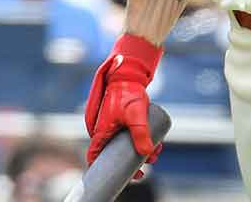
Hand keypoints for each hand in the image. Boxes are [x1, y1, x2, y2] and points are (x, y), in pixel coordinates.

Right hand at [84, 34, 162, 178]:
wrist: (129, 74)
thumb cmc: (129, 92)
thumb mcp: (136, 114)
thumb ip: (141, 133)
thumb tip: (147, 154)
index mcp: (101, 130)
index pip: (95, 155)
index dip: (103, 168)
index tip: (120, 176)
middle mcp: (104, 130)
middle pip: (114, 154)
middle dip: (130, 162)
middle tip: (145, 169)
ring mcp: (113, 125)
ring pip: (124, 145)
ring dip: (139, 151)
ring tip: (156, 152)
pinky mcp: (122, 121)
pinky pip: (128, 136)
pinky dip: (140, 141)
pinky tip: (154, 144)